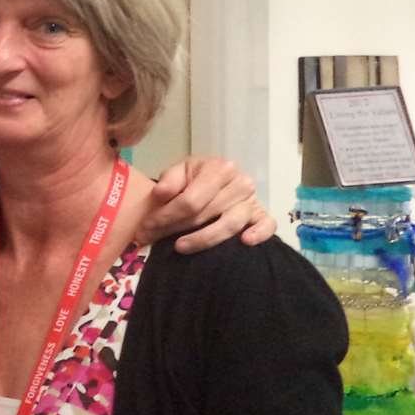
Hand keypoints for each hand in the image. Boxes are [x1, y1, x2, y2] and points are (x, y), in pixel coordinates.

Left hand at [141, 155, 273, 251]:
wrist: (215, 181)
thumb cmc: (195, 179)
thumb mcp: (179, 172)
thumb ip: (169, 181)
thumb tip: (160, 194)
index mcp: (219, 168)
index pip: (190, 199)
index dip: (166, 216)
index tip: (147, 227)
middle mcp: (240, 182)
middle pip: (205, 213)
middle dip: (174, 228)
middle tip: (152, 239)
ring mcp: (252, 200)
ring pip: (229, 224)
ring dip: (202, 239)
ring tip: (179, 247)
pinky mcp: (262, 215)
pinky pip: (267, 225)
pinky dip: (259, 234)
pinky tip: (245, 241)